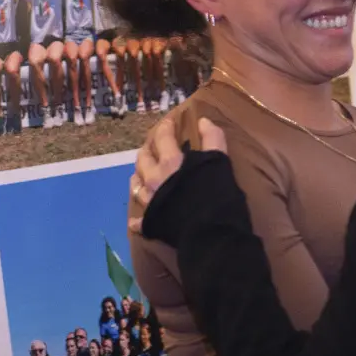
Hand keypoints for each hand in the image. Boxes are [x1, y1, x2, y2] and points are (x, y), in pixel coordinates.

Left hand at [128, 118, 226, 232]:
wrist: (209, 234)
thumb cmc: (217, 196)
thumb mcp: (219, 163)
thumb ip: (212, 139)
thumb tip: (202, 120)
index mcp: (170, 163)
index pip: (164, 138)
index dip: (166, 127)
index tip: (170, 120)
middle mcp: (154, 180)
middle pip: (143, 159)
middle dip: (148, 149)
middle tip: (154, 145)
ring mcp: (150, 202)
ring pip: (136, 184)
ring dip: (139, 175)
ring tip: (143, 172)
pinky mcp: (151, 223)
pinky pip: (139, 220)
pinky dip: (138, 217)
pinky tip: (137, 219)